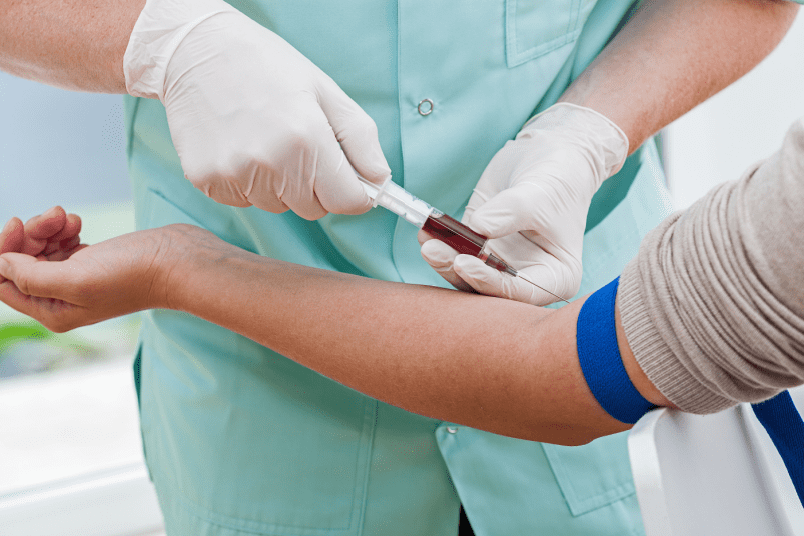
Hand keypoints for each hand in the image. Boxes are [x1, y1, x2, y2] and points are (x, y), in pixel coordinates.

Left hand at [0, 212, 210, 331]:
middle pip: (20, 262)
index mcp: (53, 312)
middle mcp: (62, 298)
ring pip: (39, 249)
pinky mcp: (92, 261)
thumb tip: (2, 264)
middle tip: (53, 217)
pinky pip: (60, 243)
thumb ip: (31, 276)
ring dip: (48, 228)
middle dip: (30, 235)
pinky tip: (78, 222)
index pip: (3, 283)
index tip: (19, 226)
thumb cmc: (134, 275)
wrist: (179, 262)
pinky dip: (63, 229)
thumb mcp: (76, 279)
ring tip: (70, 218)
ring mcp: (77, 279)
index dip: (4, 252)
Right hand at [124, 0, 390, 219]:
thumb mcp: (325, 91)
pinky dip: (250, 182)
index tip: (350, 181)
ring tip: (265, 140)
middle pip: (315, 208)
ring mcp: (235, 174)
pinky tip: (241, 146)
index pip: (348, 202)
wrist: (196, 51)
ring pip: (279, 206)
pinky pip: (247, 201)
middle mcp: (271, 162)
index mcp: (307, 138)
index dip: (354, 193)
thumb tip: (379, 181)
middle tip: (299, 145)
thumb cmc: (266, 67)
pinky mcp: (208, 182)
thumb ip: (360, 139)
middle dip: (317, 186)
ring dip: (281, 184)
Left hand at [420, 103, 627, 304]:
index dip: (488, 282)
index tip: (462, 263)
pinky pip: (457, 252)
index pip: (519, 292)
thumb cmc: (559, 179)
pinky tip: (427, 231)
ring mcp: (501, 265)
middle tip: (433, 251)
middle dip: (458, 272)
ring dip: (444, 260)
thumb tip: (477, 228)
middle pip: (487, 288)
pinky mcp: (480, 248)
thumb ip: (510, 213)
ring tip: (427, 241)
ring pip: (467, 274)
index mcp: (556, 276)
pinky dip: (441, 243)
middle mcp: (527, 277)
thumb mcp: (540, 194)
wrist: (549, 156)